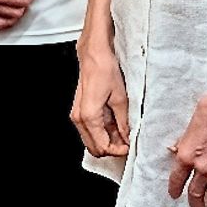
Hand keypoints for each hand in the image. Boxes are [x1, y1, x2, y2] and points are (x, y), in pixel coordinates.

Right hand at [71, 33, 128, 156]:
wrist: (94, 55)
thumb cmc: (104, 69)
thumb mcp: (120, 98)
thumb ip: (124, 122)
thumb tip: (128, 137)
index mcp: (89, 116)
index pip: (102, 147)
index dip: (118, 151)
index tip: (129, 146)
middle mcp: (79, 118)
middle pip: (94, 148)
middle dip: (111, 148)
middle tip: (127, 142)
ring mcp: (77, 115)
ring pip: (91, 140)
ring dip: (107, 141)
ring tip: (123, 132)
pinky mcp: (80, 110)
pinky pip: (90, 130)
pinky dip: (102, 132)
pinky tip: (115, 125)